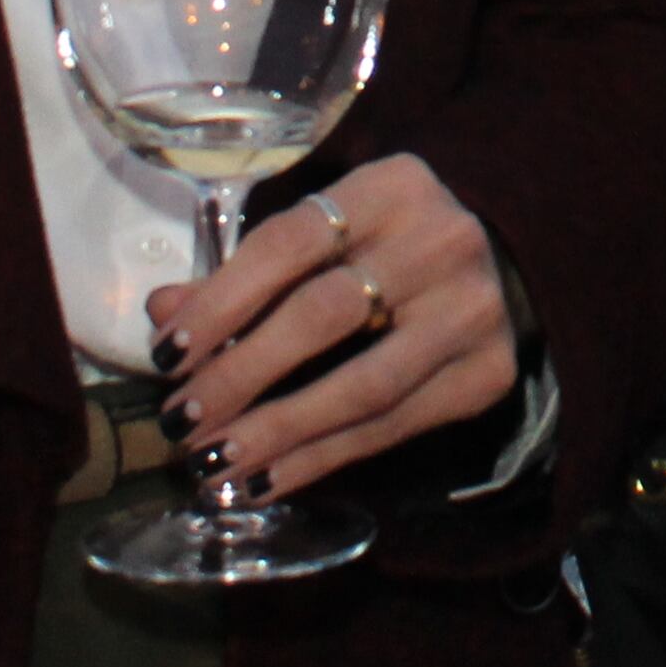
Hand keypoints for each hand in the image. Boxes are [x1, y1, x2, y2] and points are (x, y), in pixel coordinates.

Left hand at [151, 153, 519, 507]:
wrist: (501, 272)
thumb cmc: (386, 248)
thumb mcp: (324, 236)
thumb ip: (245, 272)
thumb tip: (164, 312)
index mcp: (392, 187)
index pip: (292, 241)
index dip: (222, 300)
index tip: (167, 353)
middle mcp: (443, 241)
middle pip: (326, 314)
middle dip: (241, 374)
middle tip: (181, 420)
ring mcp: (473, 311)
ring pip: (363, 386)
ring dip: (278, 431)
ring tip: (213, 463)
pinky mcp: (486, 375)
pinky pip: (392, 427)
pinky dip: (320, 459)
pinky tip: (265, 479)